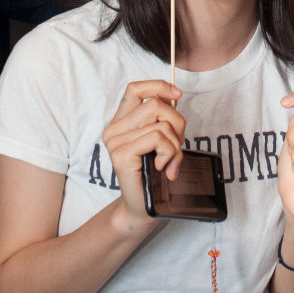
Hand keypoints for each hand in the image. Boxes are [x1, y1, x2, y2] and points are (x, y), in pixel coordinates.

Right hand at [102, 80, 184, 223]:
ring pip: (160, 124)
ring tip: (171, 162)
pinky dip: (169, 152)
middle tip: (178, 146)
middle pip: (156, 104)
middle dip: (177, 123)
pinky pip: (157, 138)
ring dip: (175, 145)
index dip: (158, 86)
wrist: (144, 206)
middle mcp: (114, 129)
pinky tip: (164, 167)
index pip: (135, 89)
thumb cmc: (153, 173)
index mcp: (121, 121)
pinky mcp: (121, 154)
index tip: (177, 94)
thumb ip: (162, 118)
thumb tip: (174, 95)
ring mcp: (115, 141)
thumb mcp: (160, 140)